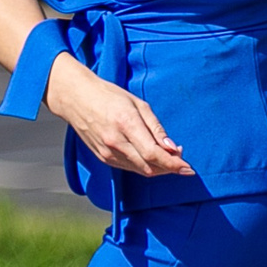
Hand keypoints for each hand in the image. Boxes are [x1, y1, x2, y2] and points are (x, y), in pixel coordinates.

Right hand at [47, 56, 190, 176]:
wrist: (77, 99)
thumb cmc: (110, 96)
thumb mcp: (139, 104)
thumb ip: (156, 128)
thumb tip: (172, 148)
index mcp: (126, 124)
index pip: (154, 154)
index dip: (173, 164)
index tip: (188, 168)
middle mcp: (116, 142)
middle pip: (150, 167)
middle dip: (169, 167)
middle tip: (181, 159)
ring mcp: (108, 153)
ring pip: (141, 170)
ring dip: (158, 168)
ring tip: (169, 156)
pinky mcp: (104, 158)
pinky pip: (130, 168)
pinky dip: (144, 166)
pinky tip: (151, 157)